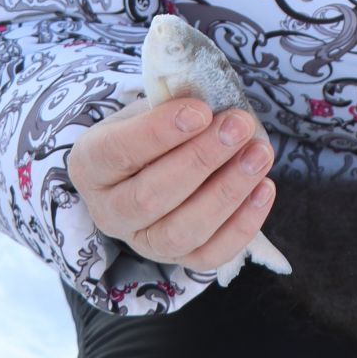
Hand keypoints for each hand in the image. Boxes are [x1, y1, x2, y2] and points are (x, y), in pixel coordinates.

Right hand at [68, 96, 276, 271]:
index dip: (159, 133)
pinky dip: (242, 225)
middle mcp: (109, 210)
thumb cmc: (158, 124)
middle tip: (239, 126)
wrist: (159, 159)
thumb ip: (177, 101)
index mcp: (92, 163)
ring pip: (180, 232)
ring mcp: (142, 241)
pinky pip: (209, 255)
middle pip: (149, 197)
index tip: (201, 111)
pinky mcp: (178, 260)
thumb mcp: (155, 103)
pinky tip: (264, 188)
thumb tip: (214, 97)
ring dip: (226, 192)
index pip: (118, 152)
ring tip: (259, 154)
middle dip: (201, 160)